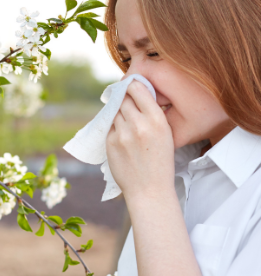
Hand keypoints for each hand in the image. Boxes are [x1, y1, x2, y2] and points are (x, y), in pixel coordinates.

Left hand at [106, 81, 174, 201]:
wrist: (149, 190)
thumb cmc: (160, 162)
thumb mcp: (166, 134)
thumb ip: (152, 114)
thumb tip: (136, 93)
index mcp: (157, 120)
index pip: (137, 89)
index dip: (132, 85)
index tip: (130, 85)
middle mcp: (139, 124)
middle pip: (124, 98)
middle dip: (125, 99)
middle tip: (127, 104)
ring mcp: (122, 133)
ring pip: (115, 111)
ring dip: (119, 113)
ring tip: (128, 125)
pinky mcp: (110, 142)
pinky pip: (109, 126)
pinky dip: (114, 127)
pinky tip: (123, 137)